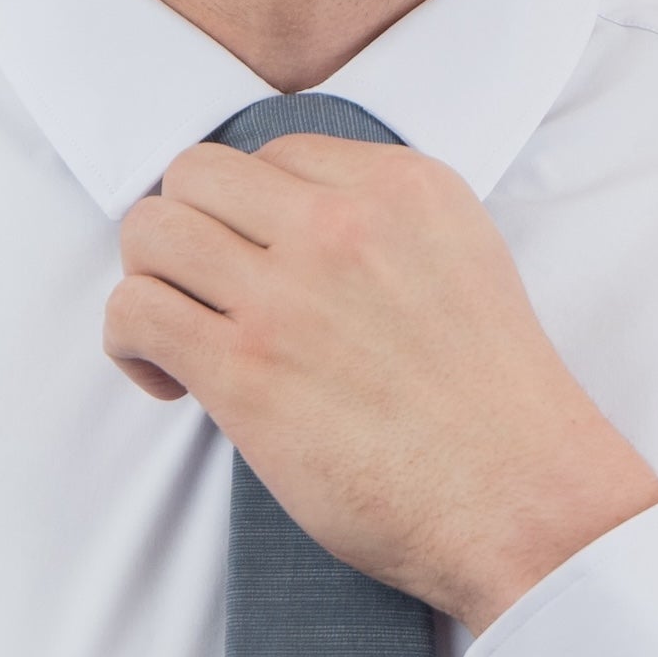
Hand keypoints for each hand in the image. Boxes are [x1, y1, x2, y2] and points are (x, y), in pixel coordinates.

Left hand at [104, 134, 657, 635]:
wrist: (524, 503)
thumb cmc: (497, 414)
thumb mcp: (464, 267)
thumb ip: (387, 233)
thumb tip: (295, 236)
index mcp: (404, 188)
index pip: (276, 153)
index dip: (252, 214)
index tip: (264, 272)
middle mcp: (341, 223)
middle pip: (198, 174)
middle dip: (186, 231)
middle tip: (204, 296)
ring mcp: (289, 294)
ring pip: (152, 231)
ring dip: (150, 281)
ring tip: (181, 338)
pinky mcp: (246, 370)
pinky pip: (136, 311)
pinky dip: (132, 344)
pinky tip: (171, 383)